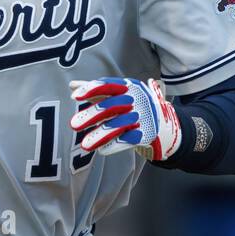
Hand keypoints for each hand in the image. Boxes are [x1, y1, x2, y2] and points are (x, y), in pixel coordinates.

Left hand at [68, 76, 182, 161]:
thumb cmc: (133, 105)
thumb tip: (72, 85)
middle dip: (91, 115)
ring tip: (84, 145)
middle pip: (111, 106)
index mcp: (129, 86)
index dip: (91, 89)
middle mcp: (137, 99)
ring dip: (99, 135)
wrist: (162, 123)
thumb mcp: (118, 94)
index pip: (108, 85)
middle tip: (73, 125)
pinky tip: (101, 150)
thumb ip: (96, 90)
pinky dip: (114, 145)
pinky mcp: (147, 133)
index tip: (75, 96)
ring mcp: (143, 116)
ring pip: (118, 125)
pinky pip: (128, 140)